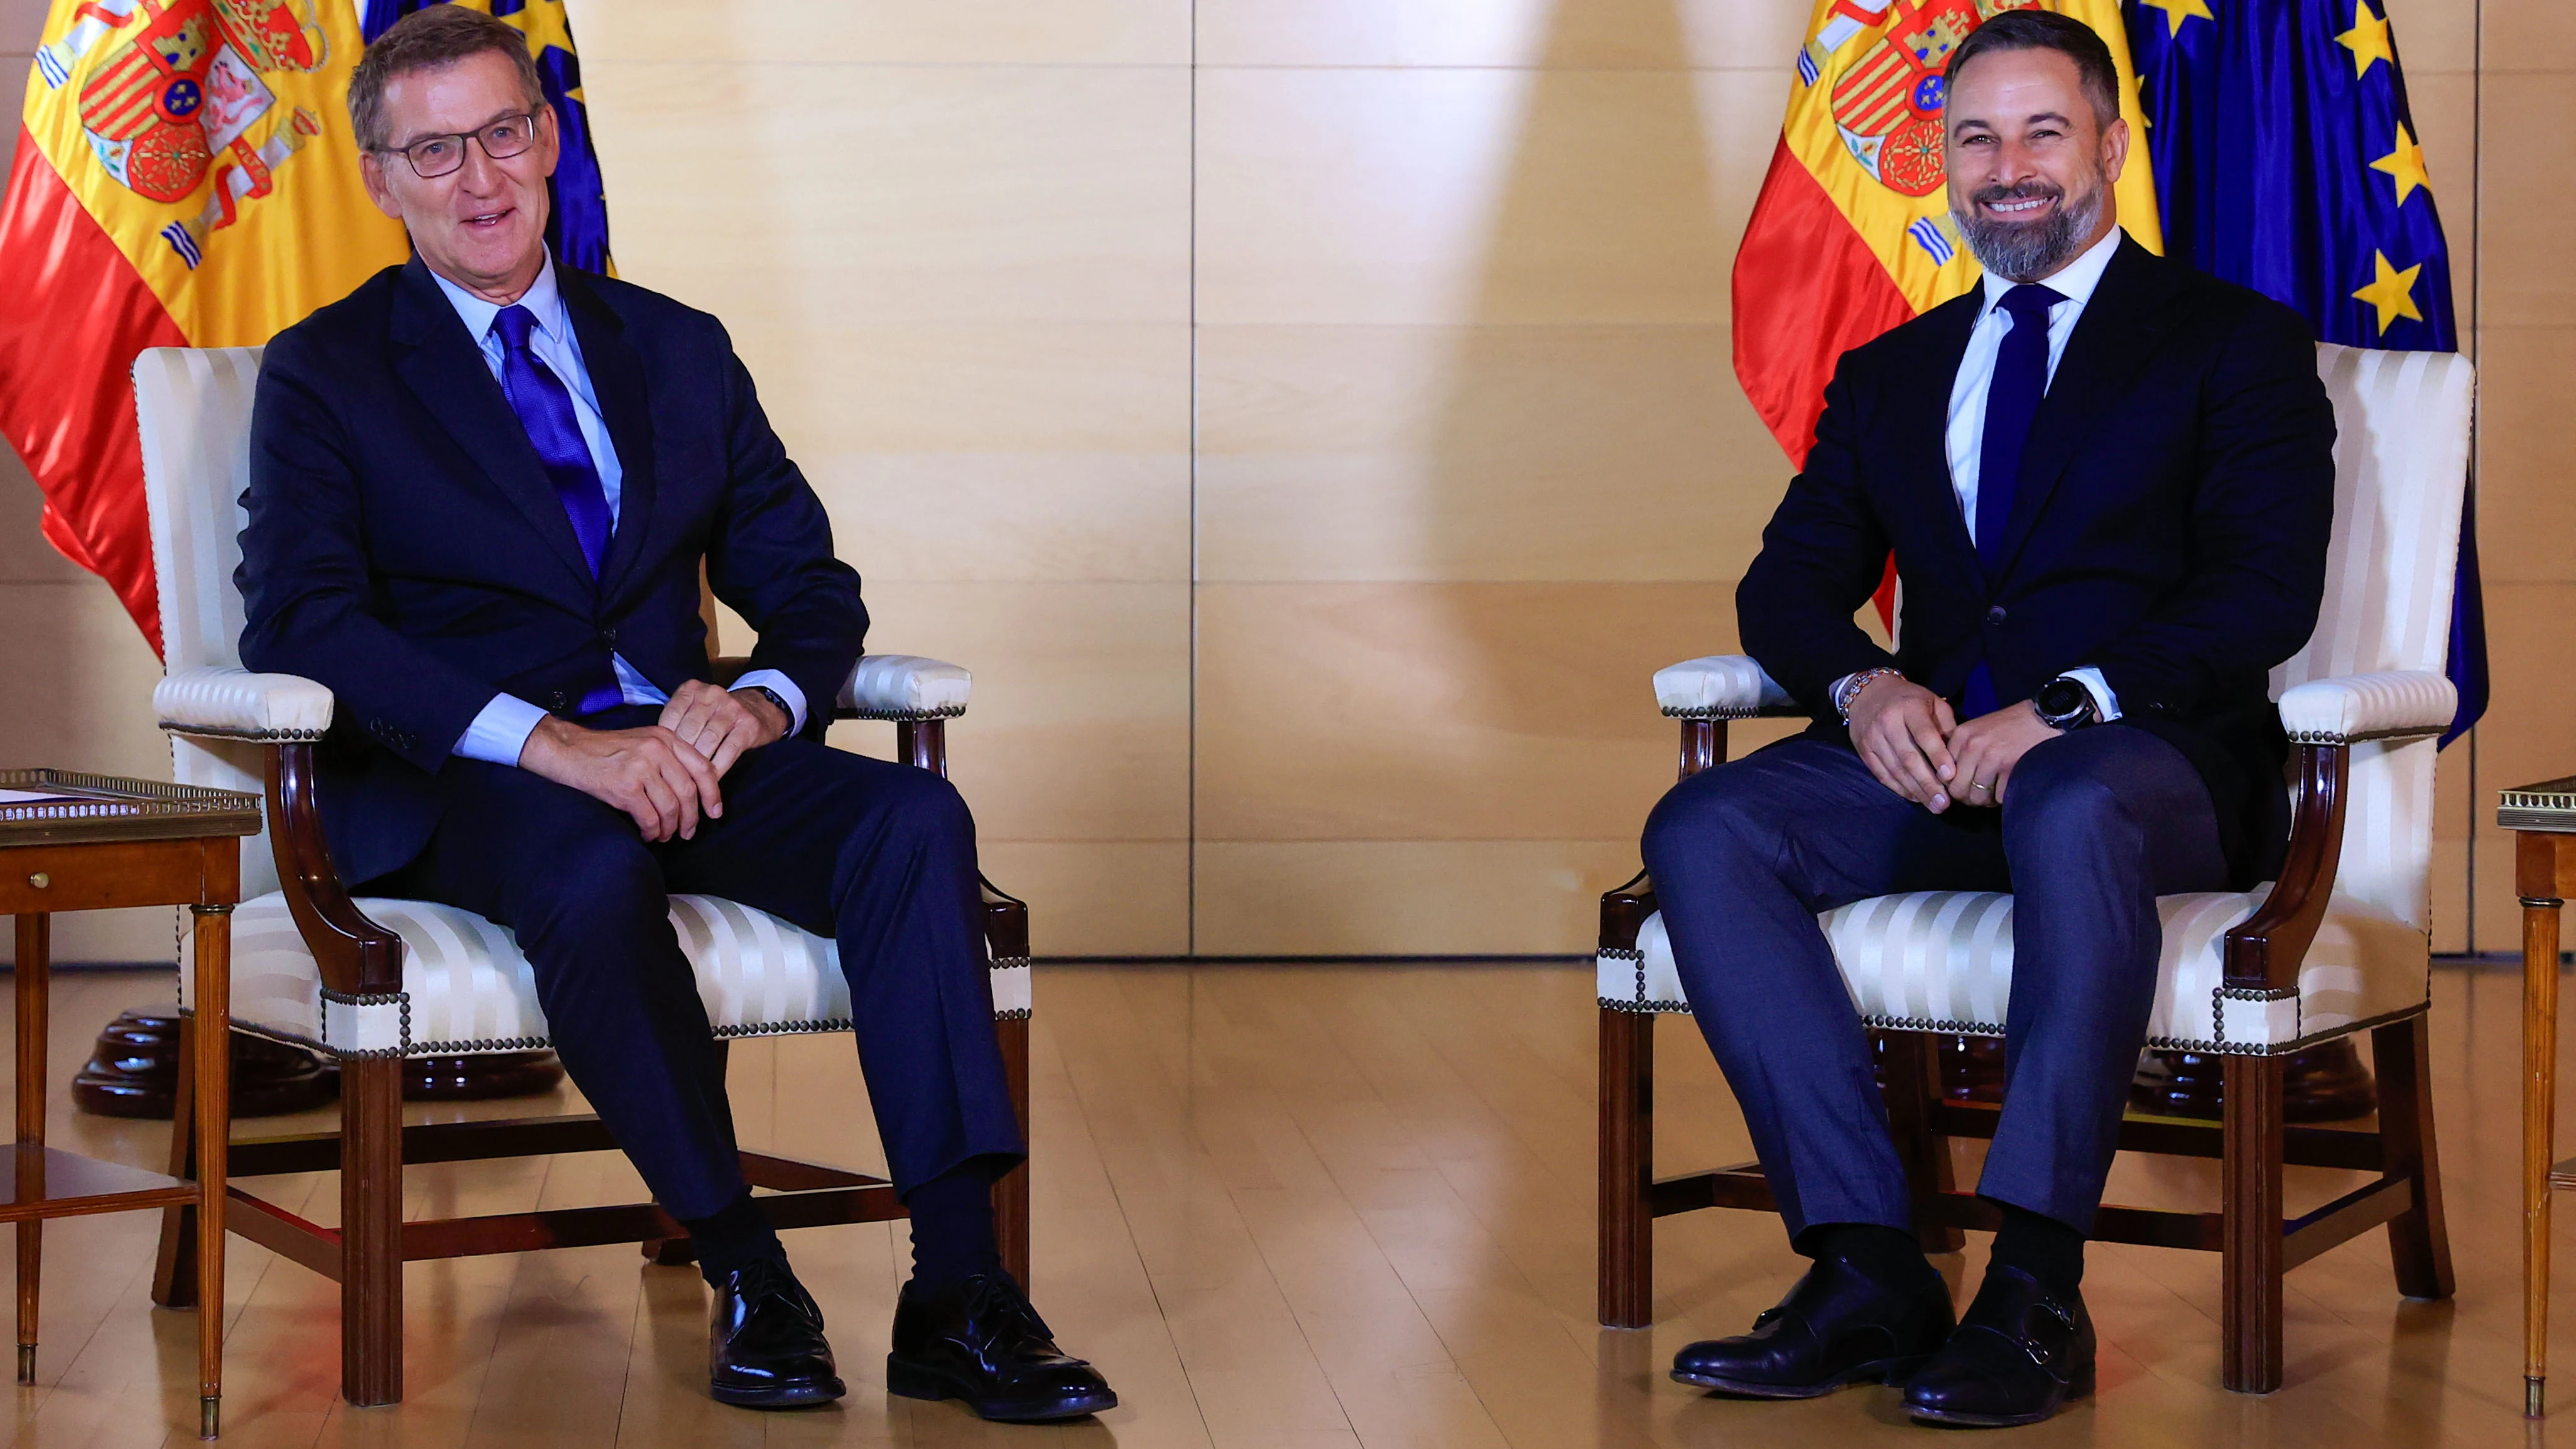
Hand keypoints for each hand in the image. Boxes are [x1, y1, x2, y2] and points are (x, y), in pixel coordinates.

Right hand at [518, 716, 723, 841]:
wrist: (568, 750)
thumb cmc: (605, 751)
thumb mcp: (643, 743)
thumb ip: (669, 759)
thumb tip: (693, 792)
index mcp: (666, 738)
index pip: (703, 768)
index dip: (713, 794)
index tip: (715, 813)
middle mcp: (657, 750)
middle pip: (689, 792)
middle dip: (691, 818)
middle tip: (687, 832)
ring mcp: (641, 767)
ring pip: (671, 808)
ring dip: (670, 828)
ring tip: (664, 835)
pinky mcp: (625, 786)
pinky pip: (649, 818)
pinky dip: (652, 831)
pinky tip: (648, 834)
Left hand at [658, 679, 789, 777]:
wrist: (761, 709)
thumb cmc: (718, 715)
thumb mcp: (695, 709)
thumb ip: (677, 722)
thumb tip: (656, 754)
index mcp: (692, 689)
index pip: (670, 717)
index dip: (666, 744)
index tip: (664, 761)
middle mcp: (711, 694)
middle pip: (688, 731)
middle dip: (681, 757)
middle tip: (675, 776)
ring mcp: (732, 708)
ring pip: (707, 742)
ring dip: (698, 765)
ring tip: (692, 781)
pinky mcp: (748, 725)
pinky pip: (728, 751)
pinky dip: (718, 768)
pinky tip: (711, 779)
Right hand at [1846, 674, 1961, 811]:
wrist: (1868, 693)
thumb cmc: (1909, 700)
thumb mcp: (1932, 702)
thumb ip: (1946, 725)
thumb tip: (1958, 755)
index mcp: (1909, 707)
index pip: (1924, 734)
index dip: (1937, 755)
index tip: (1951, 776)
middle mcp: (1888, 722)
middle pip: (1909, 758)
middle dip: (1928, 783)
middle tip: (1945, 803)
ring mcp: (1873, 738)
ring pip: (1895, 770)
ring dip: (1916, 791)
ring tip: (1934, 806)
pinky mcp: (1864, 750)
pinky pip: (1882, 775)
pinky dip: (1900, 789)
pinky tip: (1915, 798)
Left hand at [1945, 702, 2060, 807]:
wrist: (2044, 717)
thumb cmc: (2011, 726)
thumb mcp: (1978, 730)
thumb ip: (1961, 751)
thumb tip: (1948, 781)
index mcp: (1961, 736)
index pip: (1944, 775)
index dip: (1954, 786)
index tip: (1965, 786)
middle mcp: (1972, 746)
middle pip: (1958, 790)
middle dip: (1968, 798)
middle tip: (1980, 796)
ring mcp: (1992, 758)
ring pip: (1978, 797)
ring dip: (1987, 801)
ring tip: (1995, 792)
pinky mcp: (2011, 768)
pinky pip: (1998, 797)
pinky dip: (2003, 798)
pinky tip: (2008, 787)